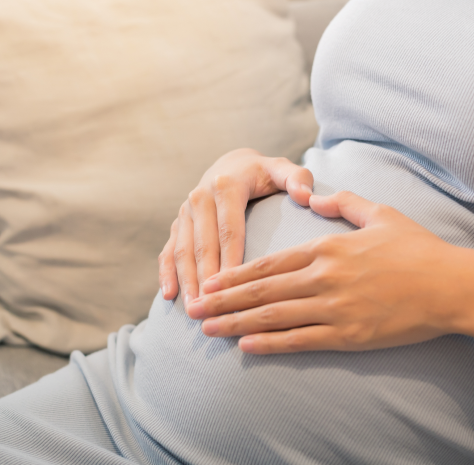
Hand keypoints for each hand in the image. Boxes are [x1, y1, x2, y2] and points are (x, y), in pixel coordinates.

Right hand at [158, 148, 314, 304]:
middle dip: (206, 278)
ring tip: (194, 308)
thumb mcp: (281, 169)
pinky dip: (167, 273)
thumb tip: (306, 196)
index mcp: (226, 186)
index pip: (229, 229)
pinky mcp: (178, 223)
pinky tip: (169, 296)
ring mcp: (185, 212)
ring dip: (186, 280)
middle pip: (203, 244)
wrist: (232, 164)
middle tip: (211, 307)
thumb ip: (297, 178)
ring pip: (183, 250)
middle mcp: (200, 197)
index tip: (236, 287)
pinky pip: (168, 250)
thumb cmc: (263, 174)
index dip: (230, 258)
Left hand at [186, 191, 473, 353]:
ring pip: (274, 316)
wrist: (452, 285)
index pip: (269, 262)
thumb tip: (316, 198)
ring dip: (236, 323)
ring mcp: (335, 308)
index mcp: (327, 247)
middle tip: (193, 308)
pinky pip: (301, 340)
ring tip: (208, 329)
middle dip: (223, 300)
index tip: (210, 281)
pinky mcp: (349, 334)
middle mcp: (324, 277)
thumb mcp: (381, 214)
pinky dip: (271, 343)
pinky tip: (246, 346)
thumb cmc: (418, 249)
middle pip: (262, 289)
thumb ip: (345, 204)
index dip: (234, 274)